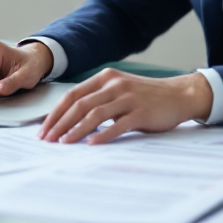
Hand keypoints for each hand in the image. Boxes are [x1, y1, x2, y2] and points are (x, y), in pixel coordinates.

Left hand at [38, 69, 212, 144]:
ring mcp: (129, 98)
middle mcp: (115, 84)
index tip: (43, 129)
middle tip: (47, 140)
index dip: (56, 113)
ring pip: (95, 114)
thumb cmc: (146, 97)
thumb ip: (98, 99)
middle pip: (80, 104)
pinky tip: (91, 144)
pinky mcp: (141, 112)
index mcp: (106, 77)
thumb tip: (69, 120)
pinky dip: (103, 135)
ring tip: (64, 143)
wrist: (179, 95)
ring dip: (76, 130)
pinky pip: (118, 124)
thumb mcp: (120, 90)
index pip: (73, 95)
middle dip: (60, 123)